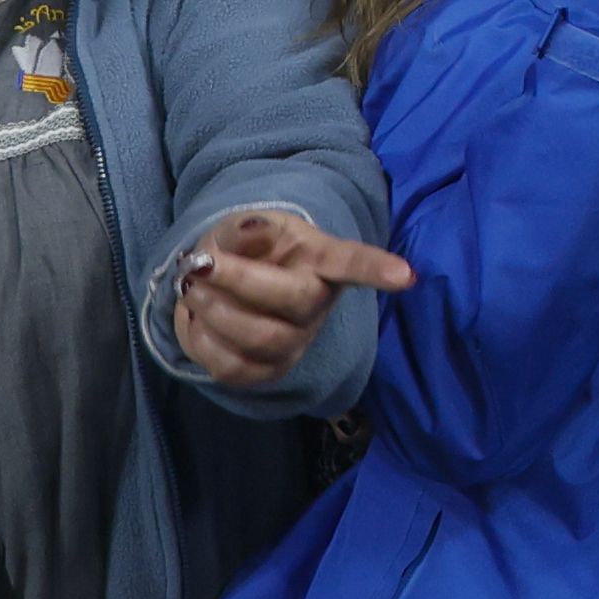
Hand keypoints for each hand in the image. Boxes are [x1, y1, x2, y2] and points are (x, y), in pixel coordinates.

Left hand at [174, 207, 418, 388]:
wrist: (226, 285)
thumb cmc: (248, 250)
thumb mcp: (247, 226)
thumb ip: (245, 229)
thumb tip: (246, 235)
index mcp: (320, 259)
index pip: (352, 264)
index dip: (378, 270)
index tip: (407, 276)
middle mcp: (317, 304)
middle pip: (297, 301)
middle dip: (239, 281)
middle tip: (198, 263)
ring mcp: (295, 343)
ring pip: (264, 340)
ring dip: (216, 312)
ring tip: (190, 288)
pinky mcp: (266, 372)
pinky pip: (234, 368)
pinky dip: (202, 341)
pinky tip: (195, 318)